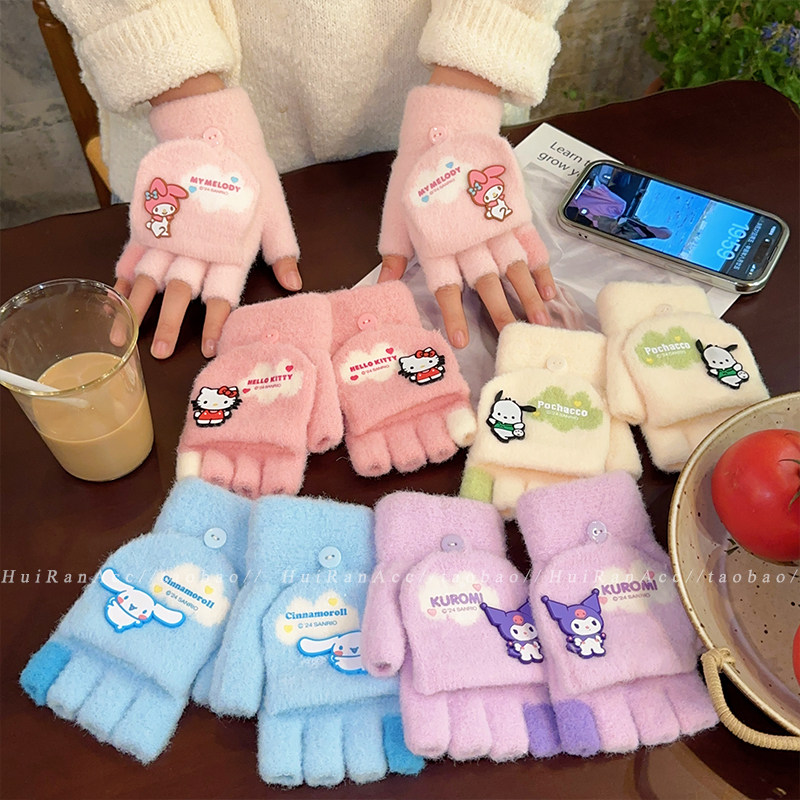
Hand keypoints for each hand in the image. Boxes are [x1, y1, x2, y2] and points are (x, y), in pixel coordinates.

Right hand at [116, 81, 299, 358]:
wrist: (212, 127)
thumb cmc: (250, 175)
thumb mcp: (275, 211)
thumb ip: (282, 249)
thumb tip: (293, 285)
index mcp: (229, 246)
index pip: (222, 292)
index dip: (216, 321)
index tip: (210, 348)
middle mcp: (196, 243)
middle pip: (180, 289)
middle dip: (169, 323)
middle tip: (157, 354)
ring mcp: (168, 231)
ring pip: (148, 275)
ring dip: (135, 307)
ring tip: (121, 337)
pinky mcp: (150, 218)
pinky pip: (132, 250)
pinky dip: (122, 274)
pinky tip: (114, 297)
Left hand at [378, 67, 555, 348]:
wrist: (448, 127)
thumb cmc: (418, 175)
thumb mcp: (397, 214)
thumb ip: (394, 254)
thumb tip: (380, 288)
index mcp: (437, 240)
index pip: (446, 284)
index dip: (453, 313)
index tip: (462, 341)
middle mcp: (468, 236)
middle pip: (485, 279)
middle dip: (499, 310)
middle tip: (511, 337)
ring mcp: (494, 222)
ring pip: (514, 264)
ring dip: (527, 295)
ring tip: (539, 323)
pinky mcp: (513, 210)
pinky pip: (530, 243)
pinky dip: (541, 267)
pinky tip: (550, 291)